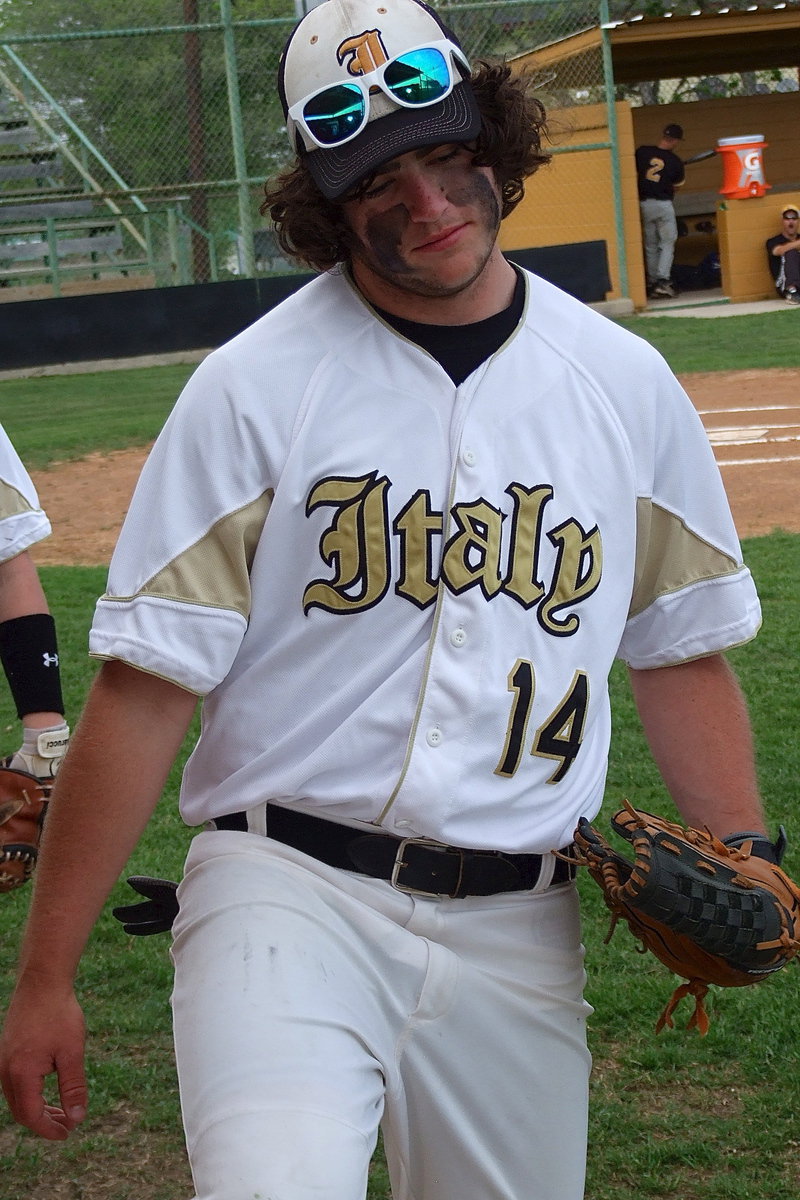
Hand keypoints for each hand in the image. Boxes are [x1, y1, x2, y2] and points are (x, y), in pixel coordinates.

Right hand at [0, 981, 87, 1139]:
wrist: (42, 983)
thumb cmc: (59, 1014)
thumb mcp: (72, 1052)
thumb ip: (73, 1087)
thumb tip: (77, 1117)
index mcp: (20, 1073)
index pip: (31, 1116)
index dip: (49, 1129)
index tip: (68, 1133)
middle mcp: (5, 1070)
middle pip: (20, 1111)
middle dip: (43, 1122)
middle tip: (67, 1126)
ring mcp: (2, 1061)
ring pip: (16, 1098)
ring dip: (37, 1109)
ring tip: (61, 1111)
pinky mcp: (6, 1053)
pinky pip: (14, 1084)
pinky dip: (30, 1094)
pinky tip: (48, 1091)